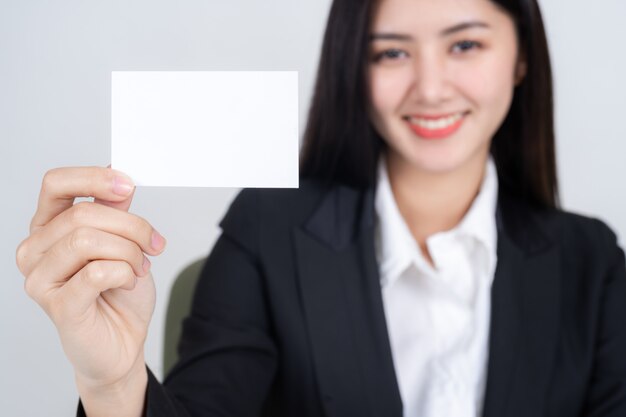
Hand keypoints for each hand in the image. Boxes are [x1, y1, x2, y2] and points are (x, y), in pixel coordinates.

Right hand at [16, 167, 165, 388]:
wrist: (122, 341)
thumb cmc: (118, 293)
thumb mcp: (123, 241)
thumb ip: (115, 209)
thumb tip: (118, 173)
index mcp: (47, 227)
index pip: (56, 183)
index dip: (94, 178)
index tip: (128, 185)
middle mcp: (35, 250)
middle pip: (83, 213)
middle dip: (131, 227)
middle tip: (152, 245)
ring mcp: (40, 279)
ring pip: (87, 240)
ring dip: (128, 252)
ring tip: (138, 267)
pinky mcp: (58, 305)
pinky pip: (97, 272)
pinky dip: (124, 273)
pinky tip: (127, 282)